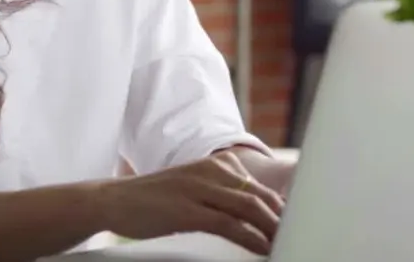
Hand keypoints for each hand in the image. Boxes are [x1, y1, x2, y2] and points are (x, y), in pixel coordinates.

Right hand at [93, 151, 285, 254]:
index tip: (298, 222)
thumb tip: (254, 213)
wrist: (113, 200)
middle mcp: (211, 171)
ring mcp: (198, 189)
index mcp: (216, 165)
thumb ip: (222, 196)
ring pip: (248, 208)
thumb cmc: (155, 200)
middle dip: (283, 218)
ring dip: (272, 229)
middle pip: (260, 196)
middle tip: (301, 235)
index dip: (281, 207)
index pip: (259, 186)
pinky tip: (263, 248)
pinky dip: (250, 237)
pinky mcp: (186, 210)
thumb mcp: (193, 188)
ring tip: (287, 244)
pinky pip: (228, 224)